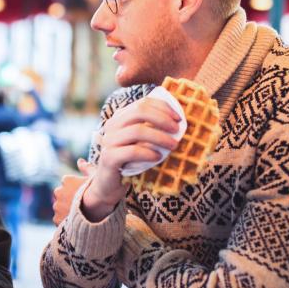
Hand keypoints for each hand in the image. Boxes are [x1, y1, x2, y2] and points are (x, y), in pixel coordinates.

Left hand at [52, 159, 93, 224]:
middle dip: (68, 199)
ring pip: (60, 207)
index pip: (67, 183)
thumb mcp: (95, 177)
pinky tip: (75, 222)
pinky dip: (64, 221)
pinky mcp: (56, 218)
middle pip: (62, 195)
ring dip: (66, 210)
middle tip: (81, 206)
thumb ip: (86, 168)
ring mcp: (57, 205)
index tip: (82, 194)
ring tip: (79, 215)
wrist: (98, 210)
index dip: (75, 189)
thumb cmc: (98, 192)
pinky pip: (59, 219)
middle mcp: (59, 191)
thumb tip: (80, 161)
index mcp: (67, 180)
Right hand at [82, 97, 179, 221]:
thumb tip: (178, 121)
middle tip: (177, 130)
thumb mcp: (142, 142)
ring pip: (137, 130)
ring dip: (159, 137)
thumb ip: (153, 129)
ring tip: (172, 145)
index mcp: (121, 117)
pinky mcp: (109, 157)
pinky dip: (148, 153)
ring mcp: (109, 140)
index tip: (179, 118)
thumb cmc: (130, 161)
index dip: (163, 107)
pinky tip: (158, 157)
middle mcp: (112, 125)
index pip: (143, 103)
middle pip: (139, 111)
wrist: (109, 184)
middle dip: (162, 119)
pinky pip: (132, 151)